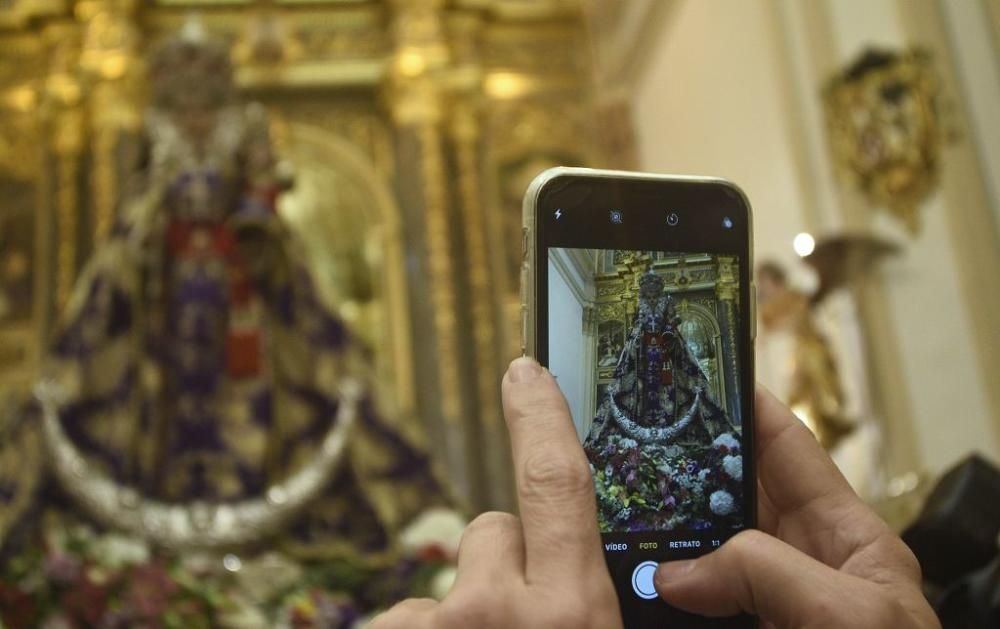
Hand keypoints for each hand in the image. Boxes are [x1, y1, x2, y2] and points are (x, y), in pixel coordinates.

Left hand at [371, 357, 621, 628]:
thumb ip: (586, 600)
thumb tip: (578, 562)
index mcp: (573, 613)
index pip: (555, 482)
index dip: (539, 419)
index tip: (524, 373)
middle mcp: (498, 612)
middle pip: (491, 529)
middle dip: (503, 561)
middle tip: (522, 623)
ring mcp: (438, 626)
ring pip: (449, 580)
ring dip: (463, 614)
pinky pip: (405, 619)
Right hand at [655, 385, 939, 628]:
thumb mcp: (848, 616)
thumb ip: (769, 570)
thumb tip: (680, 573)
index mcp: (846, 540)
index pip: (789, 450)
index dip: (746, 407)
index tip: (699, 377)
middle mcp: (802, 567)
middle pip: (735, 494)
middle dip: (690, 464)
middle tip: (637, 439)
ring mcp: (767, 605)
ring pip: (706, 547)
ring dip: (666, 527)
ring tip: (621, 500)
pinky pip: (691, 599)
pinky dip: (660, 583)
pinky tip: (630, 572)